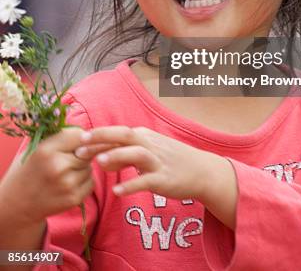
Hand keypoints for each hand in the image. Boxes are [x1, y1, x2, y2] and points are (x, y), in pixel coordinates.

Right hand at [0, 128, 93, 227]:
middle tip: (67, 159)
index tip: (73, 143)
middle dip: (81, 153)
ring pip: (90, 167)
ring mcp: (66, 184)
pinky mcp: (73, 199)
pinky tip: (68, 184)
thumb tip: (89, 134)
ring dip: (82, 168)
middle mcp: (57, 167)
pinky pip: (91, 182)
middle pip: (87, 151)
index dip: (79, 137)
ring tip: (64, 173)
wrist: (18, 203)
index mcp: (46, 150)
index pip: (79, 135)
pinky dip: (84, 182)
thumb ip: (61, 137)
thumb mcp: (37, 146)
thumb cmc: (30, 168)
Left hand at [75, 126, 224, 202]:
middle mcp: (149, 144)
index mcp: (143, 136)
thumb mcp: (146, 153)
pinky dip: (132, 185)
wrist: (201, 170)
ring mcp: (158, 161)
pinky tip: (118, 192)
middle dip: (102, 138)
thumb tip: (100, 158)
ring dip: (118, 156)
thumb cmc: (169, 161)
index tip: (75, 140)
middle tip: (81, 145)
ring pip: (136, 153)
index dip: (96, 135)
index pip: (116, 133)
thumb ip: (122, 155)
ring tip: (99, 163)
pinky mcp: (164, 178)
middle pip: (124, 135)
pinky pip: (146, 181)